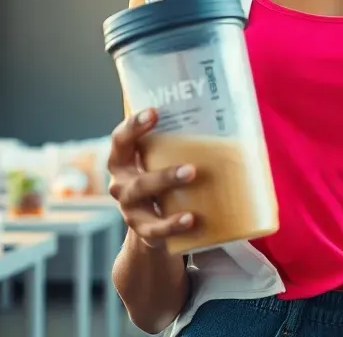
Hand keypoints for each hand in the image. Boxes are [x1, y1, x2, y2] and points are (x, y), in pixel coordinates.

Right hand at [107, 108, 197, 248]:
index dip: (133, 125)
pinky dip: (172, 223)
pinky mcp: (143, 230)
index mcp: (123, 161)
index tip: (154, 112)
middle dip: (160, 165)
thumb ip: (176, 146)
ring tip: (192, 177)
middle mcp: (121, 183)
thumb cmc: (161, 184)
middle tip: (190, 165)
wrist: (153, 227)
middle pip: (131, 169)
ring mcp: (130, 209)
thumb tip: (222, 122)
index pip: (120, 139)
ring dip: (165, 182)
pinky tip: (190, 218)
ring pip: (141, 193)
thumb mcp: (161, 164)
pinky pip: (155, 228)